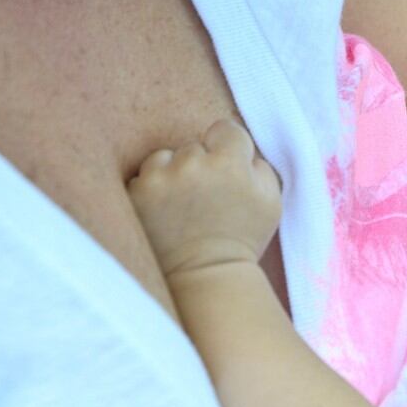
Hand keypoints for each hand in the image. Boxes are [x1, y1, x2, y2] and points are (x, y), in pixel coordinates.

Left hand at [128, 119, 280, 274]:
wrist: (205, 276)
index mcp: (229, 162)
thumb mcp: (271, 201)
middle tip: (206, 197)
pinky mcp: (135, 195)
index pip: (225, 129)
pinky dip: (150, 193)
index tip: (227, 172)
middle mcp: (191, 164)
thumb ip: (260, 165)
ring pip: (163, 158)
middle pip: (193, 146)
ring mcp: (158, 179)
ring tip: (182, 206)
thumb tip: (244, 150)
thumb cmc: (243, 238)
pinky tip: (164, 214)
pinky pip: (141, 179)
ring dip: (171, 174)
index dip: (229, 150)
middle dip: (200, 165)